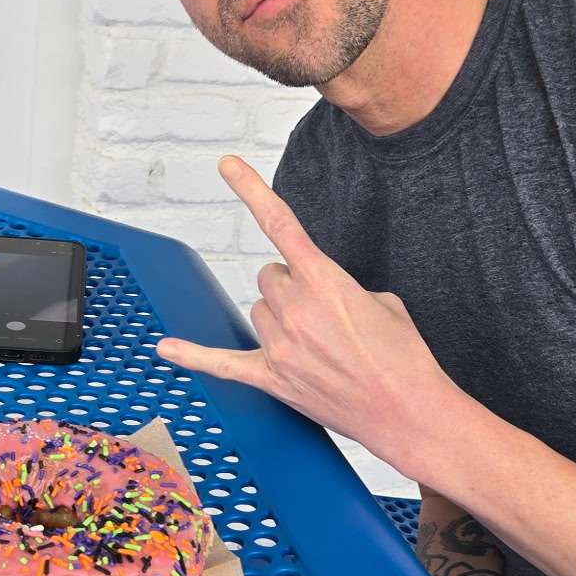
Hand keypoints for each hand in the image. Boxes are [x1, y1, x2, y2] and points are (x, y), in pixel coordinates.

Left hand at [156, 155, 462, 469]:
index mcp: (326, 281)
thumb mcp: (383, 302)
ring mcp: (281, 346)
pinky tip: (166, 348)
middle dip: (291, 286)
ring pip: (258, 311)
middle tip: (324, 314)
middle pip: (270, 276)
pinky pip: (222, 363)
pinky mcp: (273, 379)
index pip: (280, 224)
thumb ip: (340, 287)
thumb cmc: (404, 356)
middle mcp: (296, 309)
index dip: (250, 190)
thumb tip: (319, 296)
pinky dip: (193, 356)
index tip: (227, 165)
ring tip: (318, 345)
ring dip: (279, 318)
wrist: (410, 411)